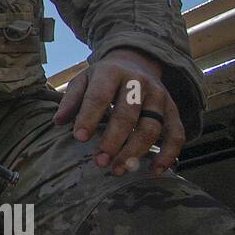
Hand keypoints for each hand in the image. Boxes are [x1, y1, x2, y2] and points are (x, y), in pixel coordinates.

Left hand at [53, 47, 186, 174]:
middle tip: (100, 162)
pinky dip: (169, 153)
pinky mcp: (173, 109)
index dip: (89, 118)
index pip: (99, 96)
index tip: (79, 139)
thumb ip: (71, 99)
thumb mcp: (83, 80)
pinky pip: (176, 133)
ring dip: (135, 152)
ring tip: (118, 170)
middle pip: (127, 115)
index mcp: (111, 72)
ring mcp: (159, 96)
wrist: (136, 63)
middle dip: (113, 141)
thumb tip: (58, 121)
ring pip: (151, 127)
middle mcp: (138, 82)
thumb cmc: (104, 78)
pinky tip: (155, 170)